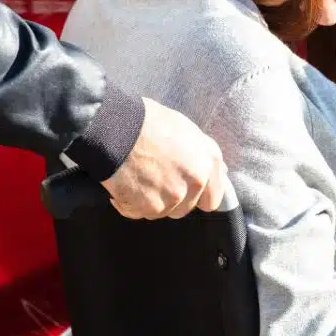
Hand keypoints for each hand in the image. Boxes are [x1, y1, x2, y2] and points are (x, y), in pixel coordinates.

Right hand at [103, 97, 227, 218]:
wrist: (115, 128)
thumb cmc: (146, 122)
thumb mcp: (185, 129)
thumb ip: (203, 154)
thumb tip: (220, 171)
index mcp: (208, 161)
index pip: (212, 198)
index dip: (196, 196)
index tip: (181, 190)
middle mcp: (196, 181)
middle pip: (184, 208)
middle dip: (169, 198)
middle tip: (152, 178)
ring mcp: (174, 196)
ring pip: (162, 212)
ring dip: (148, 201)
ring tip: (136, 178)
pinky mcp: (151, 207)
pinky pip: (139, 213)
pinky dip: (128, 203)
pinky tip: (123, 183)